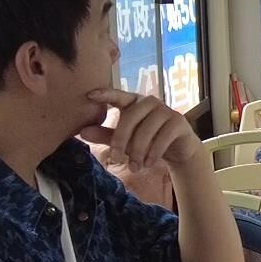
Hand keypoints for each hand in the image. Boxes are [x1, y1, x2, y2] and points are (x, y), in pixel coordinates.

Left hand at [81, 89, 201, 170]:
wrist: (179, 150)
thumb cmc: (147, 142)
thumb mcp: (124, 140)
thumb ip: (105, 135)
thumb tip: (81, 132)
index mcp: (134, 102)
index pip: (118, 95)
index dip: (105, 94)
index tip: (89, 95)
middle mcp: (150, 102)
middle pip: (131, 116)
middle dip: (121, 139)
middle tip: (116, 159)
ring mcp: (166, 110)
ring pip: (146, 130)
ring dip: (138, 151)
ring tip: (134, 167)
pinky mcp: (178, 122)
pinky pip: (163, 137)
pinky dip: (153, 153)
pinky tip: (147, 164)